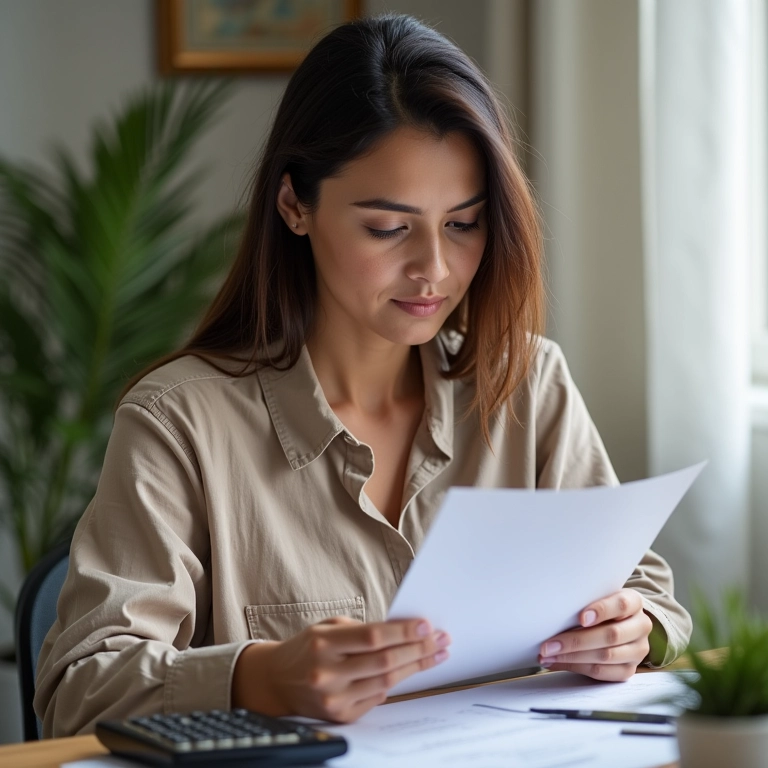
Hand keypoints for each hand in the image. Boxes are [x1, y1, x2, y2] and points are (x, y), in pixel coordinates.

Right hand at [232, 616, 449, 721]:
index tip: (427, 625)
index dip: (403, 632)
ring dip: (415, 667)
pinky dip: (394, 682)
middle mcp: (327, 673)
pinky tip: (408, 670)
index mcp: (323, 644)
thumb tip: (404, 631)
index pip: (373, 637)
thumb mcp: (328, 628)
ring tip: (435, 654)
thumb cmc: (308, 648)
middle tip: (440, 639)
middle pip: (384, 661)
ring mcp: (333, 698)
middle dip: (418, 649)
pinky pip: (377, 697)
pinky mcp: (340, 716)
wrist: (277, 681)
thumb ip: (362, 630)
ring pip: (386, 681)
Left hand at [538, 589, 652, 681]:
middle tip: (549, 644)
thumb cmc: (600, 606)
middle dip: (576, 641)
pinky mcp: (629, 669)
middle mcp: (641, 626)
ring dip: (572, 657)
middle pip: (611, 635)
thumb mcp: (597, 597)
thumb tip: (553, 611)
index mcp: (634, 602)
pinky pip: (602, 672)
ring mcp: (638, 650)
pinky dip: (576, 667)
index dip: (601, 610)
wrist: (618, 622)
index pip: (621, 605)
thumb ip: (584, 602)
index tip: (581, 617)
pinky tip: (557, 662)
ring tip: (548, 654)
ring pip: (605, 656)